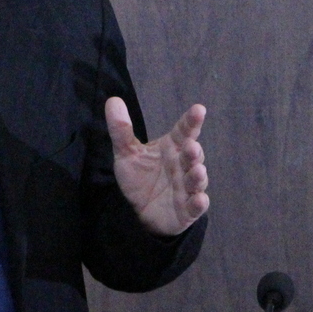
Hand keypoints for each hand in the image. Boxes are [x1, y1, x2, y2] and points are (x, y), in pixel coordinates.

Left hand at [107, 98, 209, 235]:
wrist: (139, 211)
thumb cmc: (140, 177)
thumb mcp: (127, 153)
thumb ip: (121, 130)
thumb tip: (112, 100)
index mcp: (172, 148)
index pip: (184, 131)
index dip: (191, 121)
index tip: (198, 109)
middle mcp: (183, 165)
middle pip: (193, 156)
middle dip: (194, 151)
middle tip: (191, 146)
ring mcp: (187, 187)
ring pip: (197, 180)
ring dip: (198, 175)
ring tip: (197, 170)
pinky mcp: (187, 210)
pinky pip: (196, 206)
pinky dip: (199, 203)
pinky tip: (200, 199)